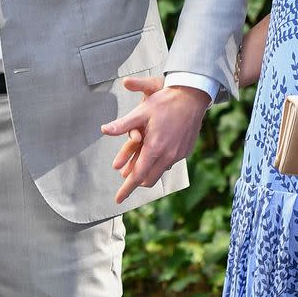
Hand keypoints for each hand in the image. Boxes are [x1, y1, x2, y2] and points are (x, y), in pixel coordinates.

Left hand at [101, 76, 209, 203]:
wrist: (193, 96)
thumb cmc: (166, 101)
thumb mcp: (141, 111)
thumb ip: (123, 124)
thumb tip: (104, 130)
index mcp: (154, 148)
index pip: (137, 176)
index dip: (126, 189)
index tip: (118, 199)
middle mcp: (168, 156)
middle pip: (148, 179)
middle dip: (135, 181)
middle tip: (125, 175)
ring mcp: (178, 155)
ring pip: (159, 172)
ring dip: (147, 171)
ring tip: (137, 164)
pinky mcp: (185, 151)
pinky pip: (169, 163)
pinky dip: (159, 163)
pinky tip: (155, 153)